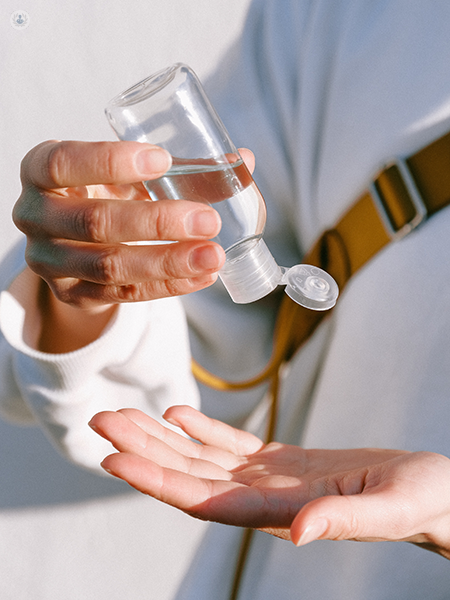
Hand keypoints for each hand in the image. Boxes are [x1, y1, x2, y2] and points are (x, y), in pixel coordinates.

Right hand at [13, 141, 252, 350]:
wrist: (73, 240)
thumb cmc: (104, 192)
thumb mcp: (125, 173)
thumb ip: (178, 167)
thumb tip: (245, 160)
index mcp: (40, 174)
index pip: (62, 163)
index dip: (110, 161)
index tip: (164, 159)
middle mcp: (35, 217)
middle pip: (95, 222)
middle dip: (157, 222)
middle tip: (207, 219)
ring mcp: (51, 262)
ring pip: (110, 266)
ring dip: (167, 262)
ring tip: (214, 256)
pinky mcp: (73, 294)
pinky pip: (123, 294)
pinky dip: (167, 286)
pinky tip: (202, 277)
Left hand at [88, 405, 449, 558]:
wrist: (431, 492)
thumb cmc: (420, 501)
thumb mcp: (391, 508)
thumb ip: (345, 521)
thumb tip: (298, 533)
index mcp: (283, 512)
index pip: (204, 499)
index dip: (157, 480)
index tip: (115, 459)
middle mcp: (265, 498)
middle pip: (190, 473)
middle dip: (143, 450)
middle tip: (101, 421)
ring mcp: (271, 479)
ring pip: (203, 456)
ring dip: (162, 436)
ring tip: (125, 414)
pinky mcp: (284, 462)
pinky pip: (232, 444)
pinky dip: (202, 428)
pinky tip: (178, 414)